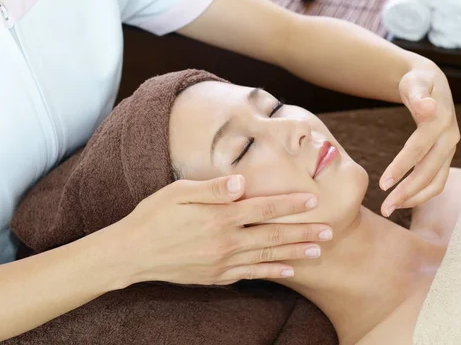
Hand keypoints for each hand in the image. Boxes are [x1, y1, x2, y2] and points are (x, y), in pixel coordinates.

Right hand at [112, 175, 331, 285]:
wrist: (131, 253)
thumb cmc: (154, 216)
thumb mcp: (179, 192)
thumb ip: (214, 189)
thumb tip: (243, 183)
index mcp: (220, 216)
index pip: (264, 208)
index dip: (290, 204)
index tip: (313, 200)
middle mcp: (226, 241)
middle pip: (273, 236)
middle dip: (304, 232)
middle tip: (329, 231)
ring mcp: (222, 262)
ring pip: (267, 258)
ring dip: (296, 254)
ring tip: (319, 251)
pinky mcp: (216, 277)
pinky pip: (251, 274)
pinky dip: (272, 273)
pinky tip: (289, 271)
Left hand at [379, 63, 459, 216]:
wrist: (432, 83)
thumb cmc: (417, 83)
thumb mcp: (415, 83)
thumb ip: (418, 95)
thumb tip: (427, 107)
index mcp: (440, 121)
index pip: (418, 149)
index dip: (401, 167)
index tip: (382, 184)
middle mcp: (450, 138)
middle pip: (428, 171)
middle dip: (406, 191)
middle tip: (384, 207)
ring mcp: (451, 149)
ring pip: (436, 182)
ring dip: (414, 198)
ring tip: (390, 208)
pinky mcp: (446, 156)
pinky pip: (437, 181)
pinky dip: (421, 194)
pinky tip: (402, 200)